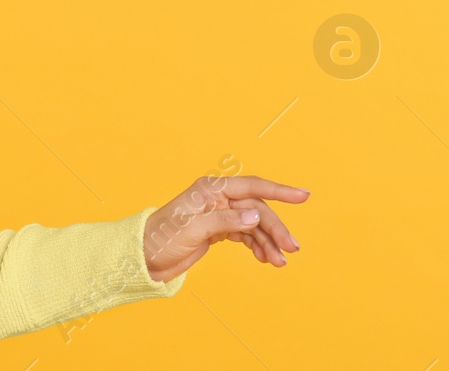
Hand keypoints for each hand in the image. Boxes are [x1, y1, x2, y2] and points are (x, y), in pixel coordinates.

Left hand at [143, 175, 308, 281]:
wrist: (143, 258)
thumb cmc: (161, 238)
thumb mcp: (193, 230)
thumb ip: (225, 221)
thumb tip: (256, 214)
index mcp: (209, 189)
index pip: (251, 186)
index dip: (280, 190)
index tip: (304, 196)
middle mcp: (216, 198)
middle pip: (257, 209)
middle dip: (276, 228)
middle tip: (292, 249)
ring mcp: (219, 214)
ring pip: (254, 224)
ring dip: (269, 242)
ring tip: (279, 262)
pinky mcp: (218, 230)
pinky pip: (246, 235)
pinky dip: (258, 246)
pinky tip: (265, 259)